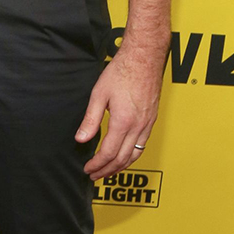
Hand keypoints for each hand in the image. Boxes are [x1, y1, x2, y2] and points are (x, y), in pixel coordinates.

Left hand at [76, 35, 165, 180]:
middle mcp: (138, 126)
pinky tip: (124, 156)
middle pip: (123, 159)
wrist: (144, 58)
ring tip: (108, 171)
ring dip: (121, 167)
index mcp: (123, 121)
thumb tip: (81, 139)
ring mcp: (148, 124)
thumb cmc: (122, 71)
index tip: (87, 169)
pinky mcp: (152, 119)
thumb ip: (90, 119)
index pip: (109, 153)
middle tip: (95, 175)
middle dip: (107, 170)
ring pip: (135, 154)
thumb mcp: (99, 94)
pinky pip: (142, 145)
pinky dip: (132, 156)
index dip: (97, 164)